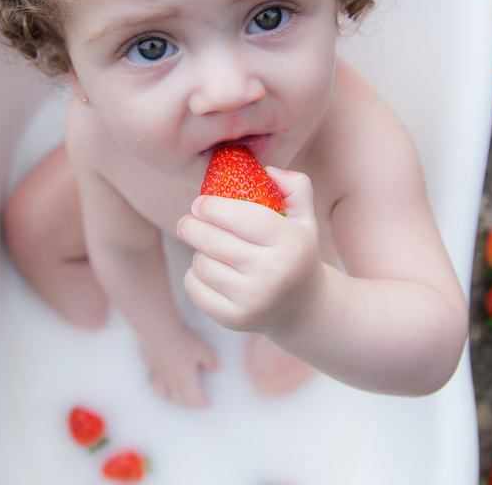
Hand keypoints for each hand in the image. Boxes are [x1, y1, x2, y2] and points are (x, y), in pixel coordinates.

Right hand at [138, 324, 219, 406]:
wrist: (158, 331)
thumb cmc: (182, 341)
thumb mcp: (202, 349)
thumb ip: (210, 361)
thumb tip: (216, 369)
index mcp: (186, 379)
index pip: (194, 399)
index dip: (202, 403)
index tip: (207, 405)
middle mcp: (171, 381)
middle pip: (179, 399)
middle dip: (189, 403)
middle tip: (195, 401)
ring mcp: (159, 376)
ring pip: (164, 394)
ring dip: (171, 398)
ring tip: (176, 396)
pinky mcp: (150, 367)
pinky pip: (154, 383)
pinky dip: (159, 387)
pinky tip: (160, 382)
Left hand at [177, 167, 325, 335]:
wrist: (303, 308)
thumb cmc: (296, 253)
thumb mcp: (304, 218)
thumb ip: (295, 186)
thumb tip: (268, 171)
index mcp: (290, 243)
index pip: (242, 216)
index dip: (213, 206)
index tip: (199, 203)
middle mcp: (273, 273)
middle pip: (213, 240)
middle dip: (191, 226)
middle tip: (187, 221)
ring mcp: (254, 300)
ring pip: (202, 263)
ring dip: (198, 252)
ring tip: (208, 249)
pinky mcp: (235, 319)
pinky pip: (195, 288)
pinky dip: (194, 275)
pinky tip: (207, 270)